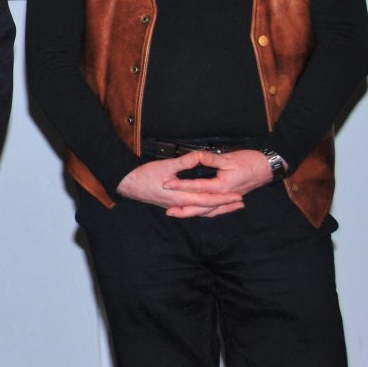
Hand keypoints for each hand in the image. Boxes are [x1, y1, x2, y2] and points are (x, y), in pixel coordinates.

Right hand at [117, 154, 248, 217]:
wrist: (127, 184)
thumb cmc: (144, 175)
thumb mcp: (165, 166)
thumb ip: (185, 162)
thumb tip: (200, 156)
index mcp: (181, 196)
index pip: (208, 200)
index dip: (224, 198)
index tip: (238, 196)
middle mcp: (180, 204)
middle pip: (207, 208)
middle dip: (224, 206)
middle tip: (240, 203)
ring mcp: (175, 206)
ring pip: (200, 211)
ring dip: (216, 208)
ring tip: (229, 206)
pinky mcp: (171, 204)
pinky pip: (192, 209)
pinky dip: (203, 209)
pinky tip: (207, 207)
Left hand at [158, 149, 273, 216]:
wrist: (267, 168)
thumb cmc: (249, 162)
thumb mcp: (228, 158)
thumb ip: (209, 158)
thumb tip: (196, 156)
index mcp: (221, 186)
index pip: (196, 187)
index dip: (180, 186)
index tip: (166, 184)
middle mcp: (223, 195)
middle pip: (200, 206)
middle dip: (183, 208)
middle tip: (167, 210)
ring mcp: (227, 198)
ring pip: (207, 210)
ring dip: (192, 213)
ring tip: (176, 214)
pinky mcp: (229, 198)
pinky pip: (215, 209)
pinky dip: (204, 212)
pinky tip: (196, 212)